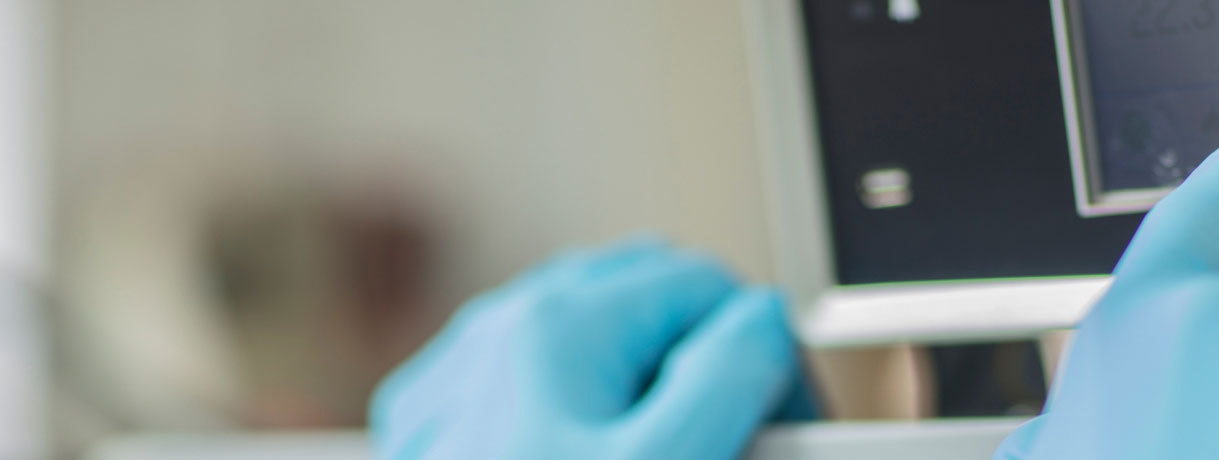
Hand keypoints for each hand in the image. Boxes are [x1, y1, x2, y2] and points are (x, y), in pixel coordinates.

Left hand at [370, 238, 806, 458]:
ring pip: (583, 332)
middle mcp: (499, 333)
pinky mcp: (437, 426)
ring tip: (670, 447)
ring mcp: (462, 377)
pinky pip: (525, 378)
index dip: (760, 353)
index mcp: (561, 327)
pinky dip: (576, 401)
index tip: (781, 424)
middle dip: (700, 352)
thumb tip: (761, 319)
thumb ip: (729, 376)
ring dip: (641, 374)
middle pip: (640, 295)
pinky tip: (592, 454)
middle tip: (735, 433)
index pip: (704, 287)